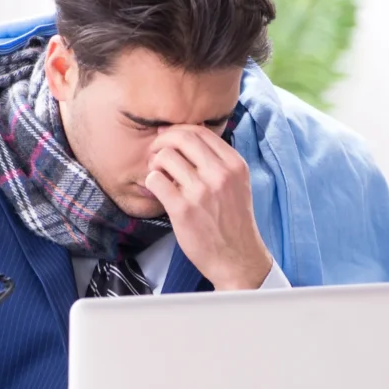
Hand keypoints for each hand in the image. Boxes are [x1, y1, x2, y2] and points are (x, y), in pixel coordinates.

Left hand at [145, 125, 272, 290]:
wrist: (237, 258)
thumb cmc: (233, 221)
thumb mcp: (237, 184)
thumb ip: (218, 161)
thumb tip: (184, 135)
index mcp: (235, 165)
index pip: (201, 131)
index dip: (179, 130)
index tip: (168, 139)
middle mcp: (220, 174)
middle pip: (182, 137)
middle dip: (162, 140)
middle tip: (156, 152)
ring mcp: (201, 191)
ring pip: (165, 156)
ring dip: (155, 162)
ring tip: (158, 174)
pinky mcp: (183, 209)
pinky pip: (155, 180)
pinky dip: (151, 181)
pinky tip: (158, 190)